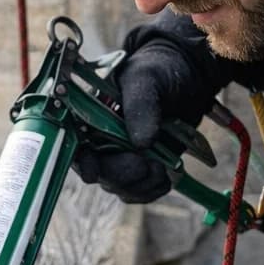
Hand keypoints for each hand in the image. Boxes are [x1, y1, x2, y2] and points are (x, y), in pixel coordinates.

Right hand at [75, 38, 214, 202]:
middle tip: (147, 165)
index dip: (81, 161)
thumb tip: (141, 143)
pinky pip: (138, 192)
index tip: (93, 172)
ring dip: (141, 184)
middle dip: (122, 174)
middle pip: (98, 172)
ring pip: (118, 187)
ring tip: (162, 167)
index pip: (76, 143)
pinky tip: (166, 176)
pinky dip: (153, 190)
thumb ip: (140, 105)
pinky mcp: (139, 170)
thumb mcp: (147, 78)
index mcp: (90, 115)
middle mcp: (99, 140)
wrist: (187, 80)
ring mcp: (119, 157)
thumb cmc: (158, 72)